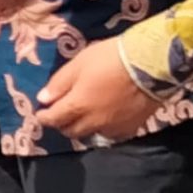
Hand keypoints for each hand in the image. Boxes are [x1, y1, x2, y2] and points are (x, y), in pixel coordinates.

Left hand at [36, 38, 159, 141]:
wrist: (151, 64)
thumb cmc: (110, 58)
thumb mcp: (78, 64)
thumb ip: (59, 84)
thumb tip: (43, 100)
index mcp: (78, 106)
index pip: (54, 119)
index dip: (44, 117)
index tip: (40, 114)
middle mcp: (94, 122)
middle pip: (71, 131)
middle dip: (61, 124)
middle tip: (59, 113)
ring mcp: (114, 127)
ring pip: (90, 134)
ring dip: (82, 128)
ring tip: (82, 116)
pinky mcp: (132, 127)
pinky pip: (111, 134)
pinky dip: (102, 129)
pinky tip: (104, 118)